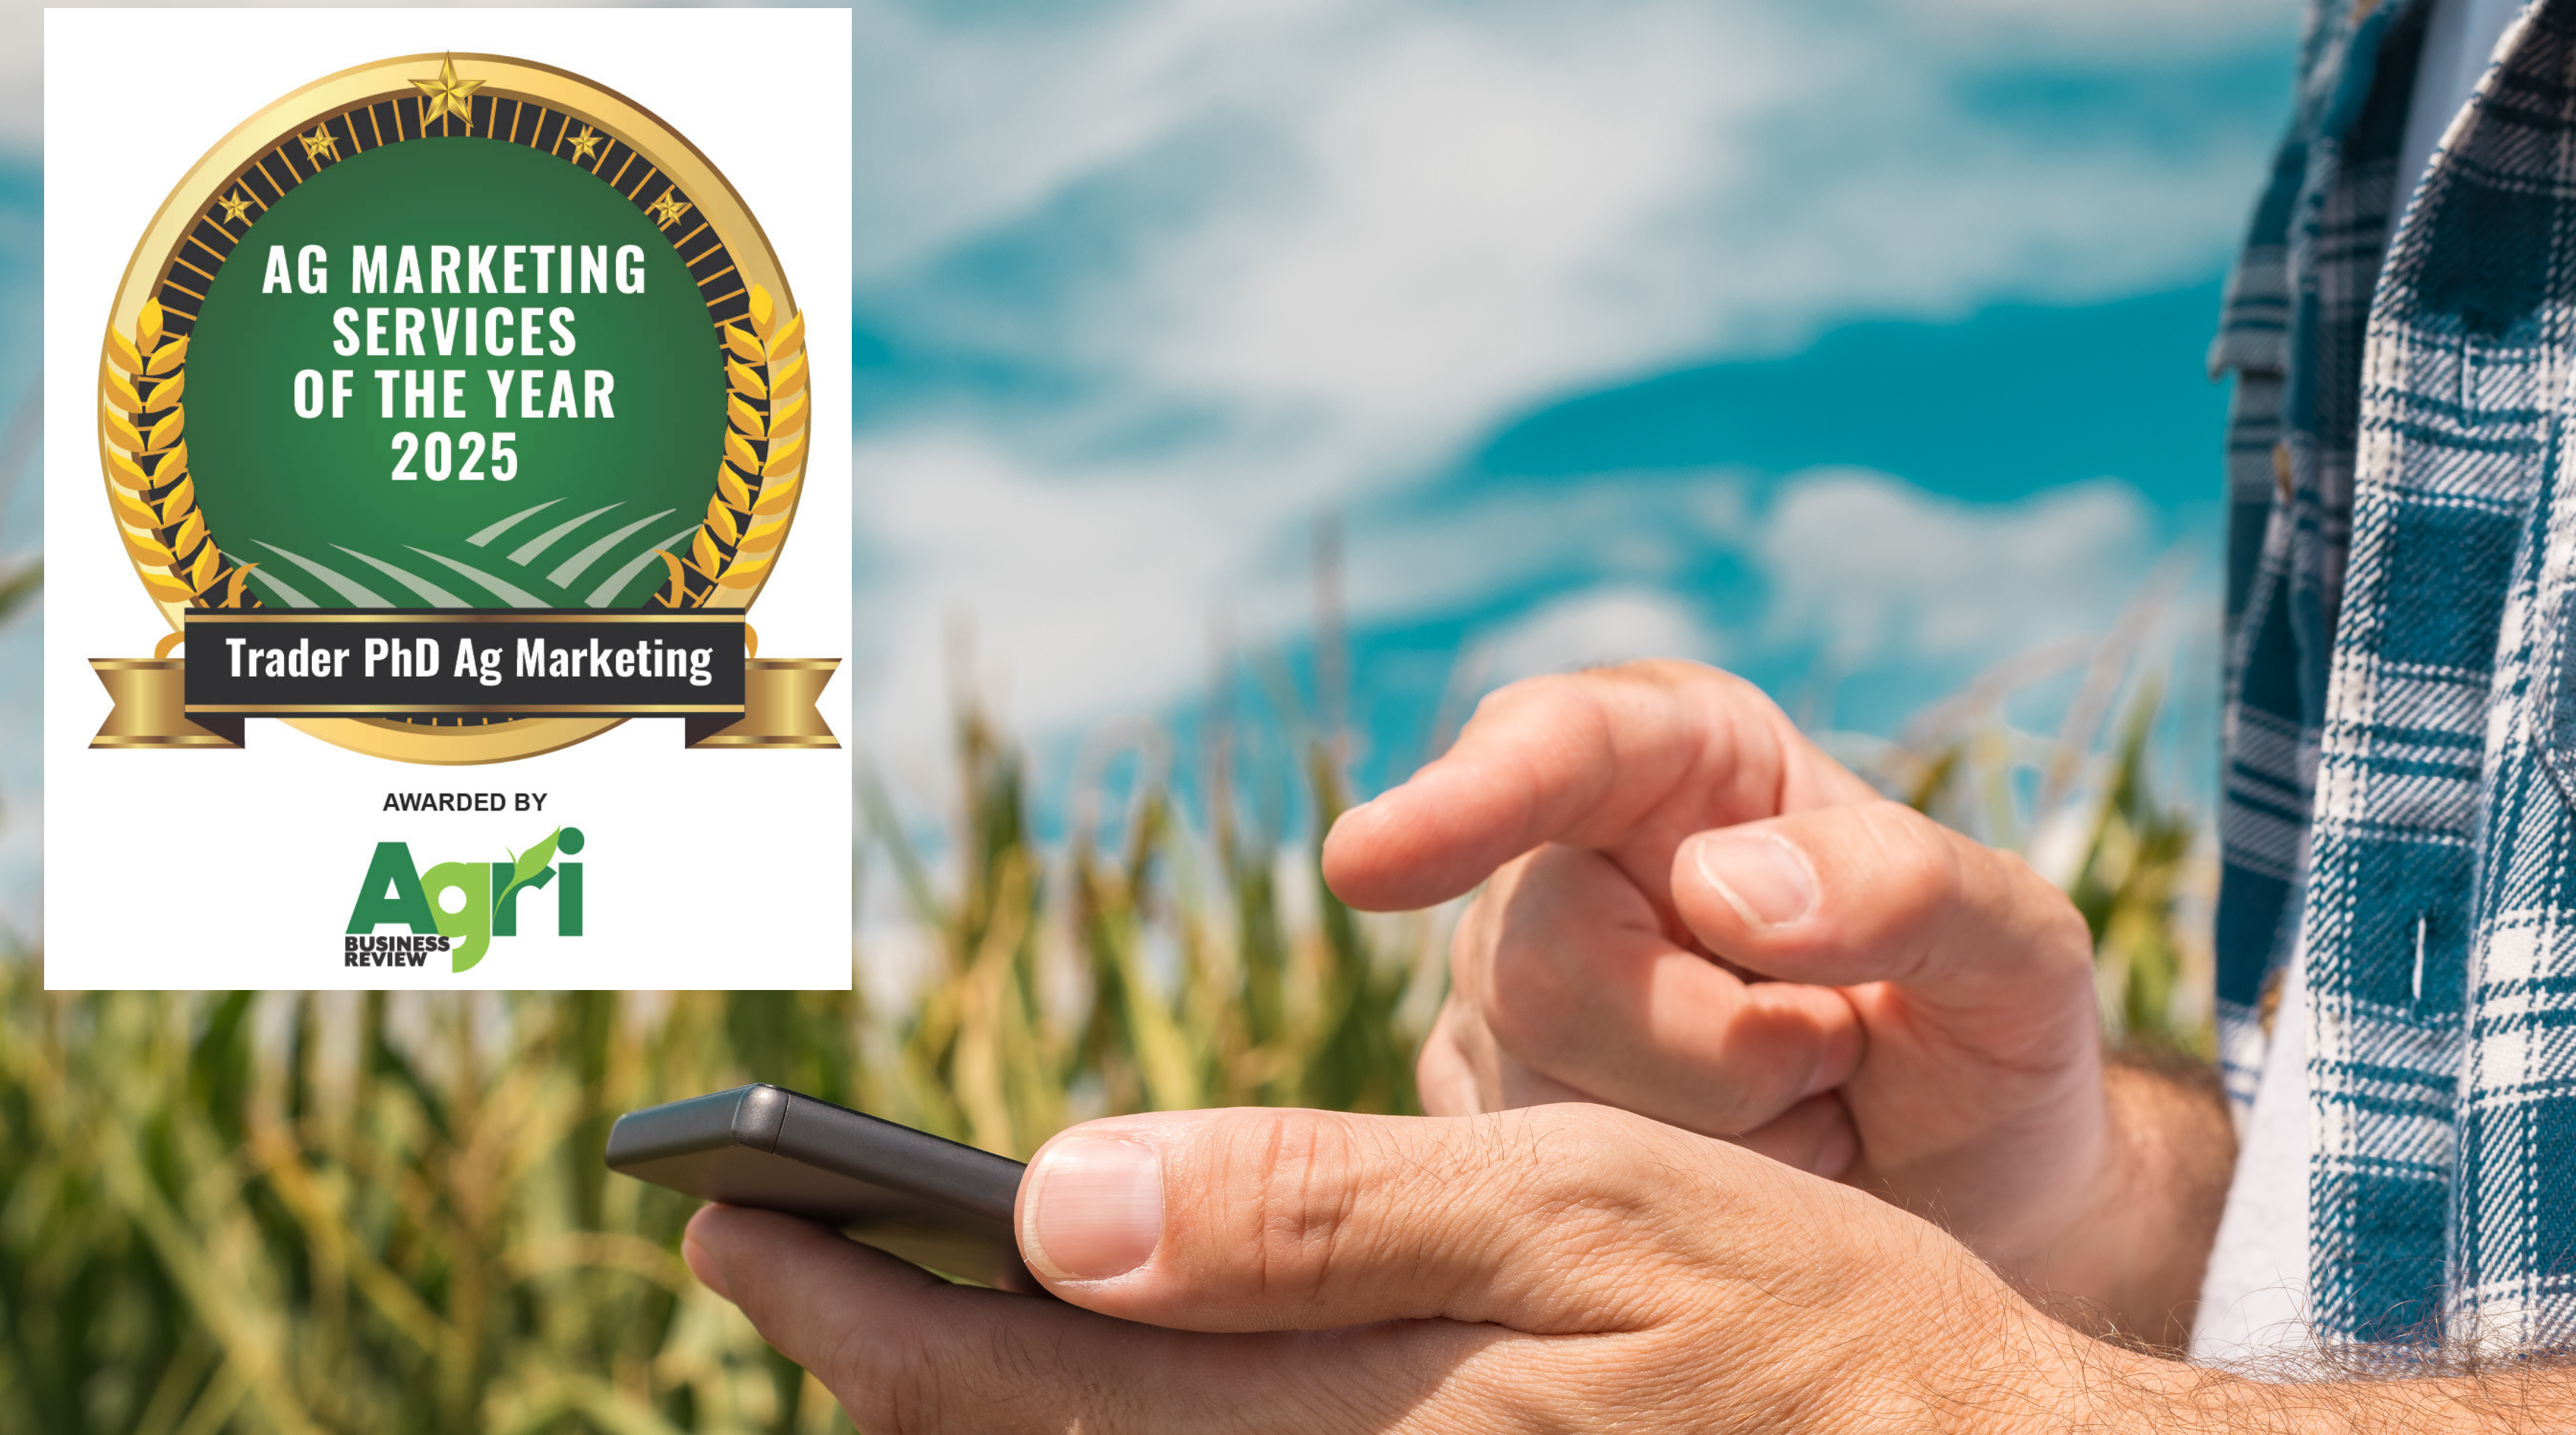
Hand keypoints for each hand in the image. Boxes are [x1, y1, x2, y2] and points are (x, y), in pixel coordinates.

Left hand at [682, 1103, 2189, 1432]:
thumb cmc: (1800, 1323)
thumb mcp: (1584, 1211)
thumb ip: (1321, 1216)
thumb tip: (1058, 1207)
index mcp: (1358, 1414)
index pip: (1027, 1386)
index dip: (856, 1300)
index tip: (730, 1213)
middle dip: (874, 1351)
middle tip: (750, 1241)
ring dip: (974, 1406)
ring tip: (883, 1304)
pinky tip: (1088, 1376)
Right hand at [1320, 661, 2227, 1341]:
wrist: (1976, 1198)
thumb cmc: (1989, 1040)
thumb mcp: (2020, 954)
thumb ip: (1911, 889)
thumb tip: (1719, 887)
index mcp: (1683, 759)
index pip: (1556, 746)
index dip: (1464, 801)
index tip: (1368, 864)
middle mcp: (1566, 865)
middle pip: (1540, 966)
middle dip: (1715, 1056)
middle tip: (1837, 1065)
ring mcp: (1506, 1007)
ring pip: (1527, 1105)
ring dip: (1705, 1150)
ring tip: (1803, 1122)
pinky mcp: (1482, 1134)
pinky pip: (1517, 1204)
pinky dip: (1654, 1224)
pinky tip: (1734, 1190)